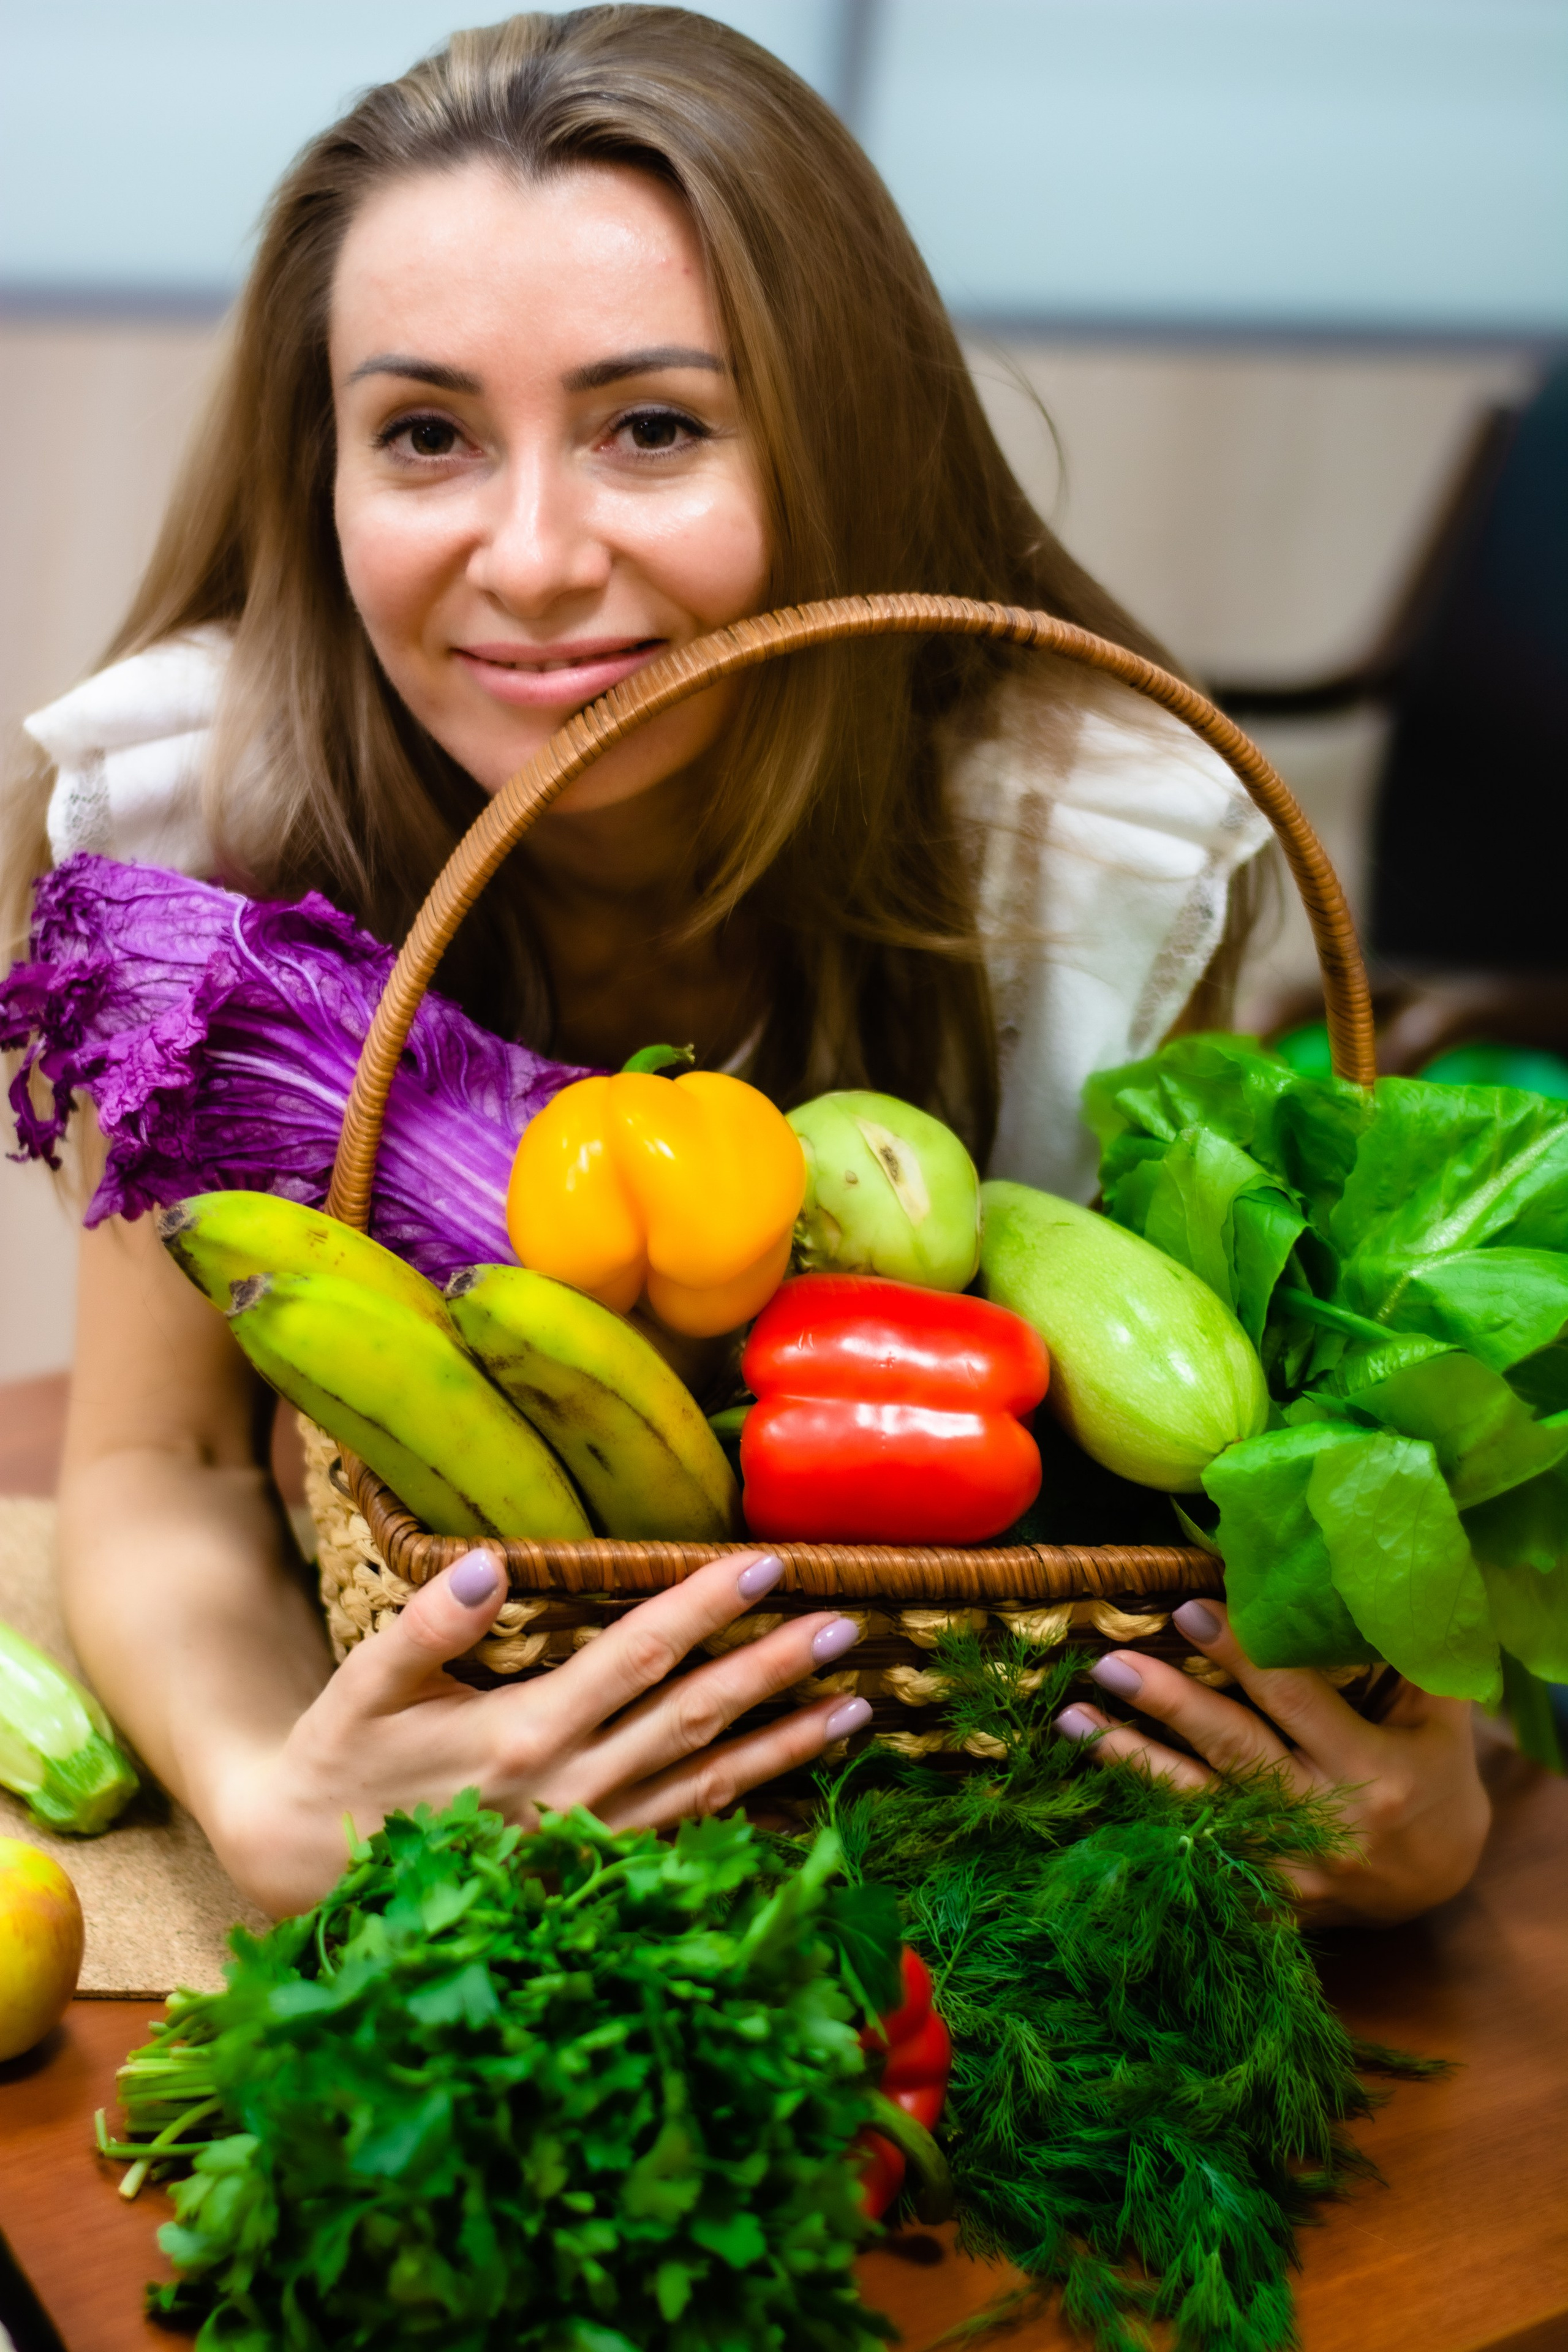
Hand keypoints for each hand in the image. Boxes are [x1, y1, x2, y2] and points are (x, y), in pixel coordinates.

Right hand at [209, 1548, 868, 1917]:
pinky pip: (689, 1841)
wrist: (303, 1874)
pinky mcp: (595, 1884)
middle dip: (774, 1668)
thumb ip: (427, 1625)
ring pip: (709, 1786)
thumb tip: (487, 1563)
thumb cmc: (339, 1761)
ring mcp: (591, 1847)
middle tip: (847, 1623)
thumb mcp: (363, 1685)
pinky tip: (802, 1787)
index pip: (636, 1658)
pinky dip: (750, 1812)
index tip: (765, 1566)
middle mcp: (572, 1795)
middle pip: (694, 1719)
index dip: (703, 1608)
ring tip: (858, 1705)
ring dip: (787, 1745)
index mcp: (523, 1737)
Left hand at [1054, 1599, 1490, 1926]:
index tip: (1190, 1609)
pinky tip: (1088, 1794)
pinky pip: (1194, 1860)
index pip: (1294, 1700)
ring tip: (1071, 1721)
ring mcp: (1289, 1869)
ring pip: (1198, 1810)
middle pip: (1234, 1753)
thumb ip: (1400, 1660)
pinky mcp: (1265, 1901)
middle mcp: (1325, 1822)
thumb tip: (1357, 1581)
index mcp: (1373, 1770)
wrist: (1440, 1883)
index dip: (1242, 1654)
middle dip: (1168, 1705)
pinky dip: (1143, 1825)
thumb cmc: (1436, 1780)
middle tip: (1111, 1663)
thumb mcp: (1437, 1720)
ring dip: (1130, 1763)